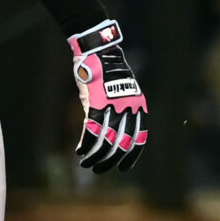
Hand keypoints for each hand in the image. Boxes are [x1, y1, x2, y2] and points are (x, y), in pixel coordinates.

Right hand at [67, 19, 147, 172]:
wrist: (98, 51)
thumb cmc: (106, 72)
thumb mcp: (119, 92)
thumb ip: (117, 113)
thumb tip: (106, 135)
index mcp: (139, 106)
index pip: (139, 139)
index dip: (131, 156)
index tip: (123, 168)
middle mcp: (129, 108)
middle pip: (122, 144)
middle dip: (110, 161)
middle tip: (98, 169)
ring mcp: (113, 106)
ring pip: (106, 141)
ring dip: (95, 156)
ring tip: (87, 163)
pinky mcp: (96, 103)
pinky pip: (91, 131)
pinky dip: (86, 144)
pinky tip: (80, 151)